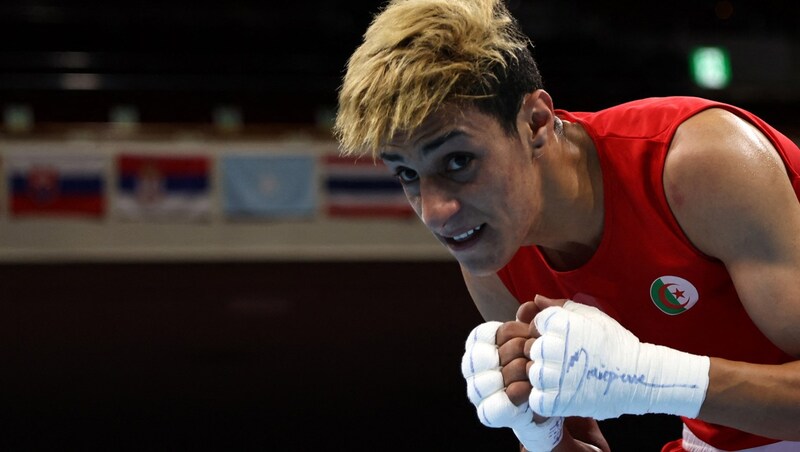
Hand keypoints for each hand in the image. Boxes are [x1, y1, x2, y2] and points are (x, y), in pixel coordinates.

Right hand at [461, 306, 563, 450]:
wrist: (546, 402)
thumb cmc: (539, 365)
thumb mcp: (539, 337)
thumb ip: (535, 318)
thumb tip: (534, 302)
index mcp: (479, 344)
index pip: (497, 332)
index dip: (519, 333)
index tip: (534, 338)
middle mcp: (472, 366)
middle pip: (502, 351)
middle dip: (527, 353)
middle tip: (541, 358)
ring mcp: (478, 390)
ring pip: (504, 374)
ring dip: (527, 374)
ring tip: (538, 375)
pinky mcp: (489, 411)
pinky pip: (506, 398)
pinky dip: (522, 393)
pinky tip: (532, 390)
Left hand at [525, 296, 709, 419]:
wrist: (639, 378)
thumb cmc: (615, 344)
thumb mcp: (592, 316)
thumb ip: (560, 306)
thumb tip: (535, 300)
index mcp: (560, 323)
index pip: (534, 325)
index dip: (546, 333)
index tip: (564, 341)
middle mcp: (554, 347)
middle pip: (530, 349)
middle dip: (544, 354)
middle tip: (566, 361)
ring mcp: (554, 376)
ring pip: (531, 373)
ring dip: (544, 376)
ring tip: (565, 377)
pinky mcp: (558, 401)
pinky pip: (535, 399)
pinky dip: (545, 399)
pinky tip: (562, 393)